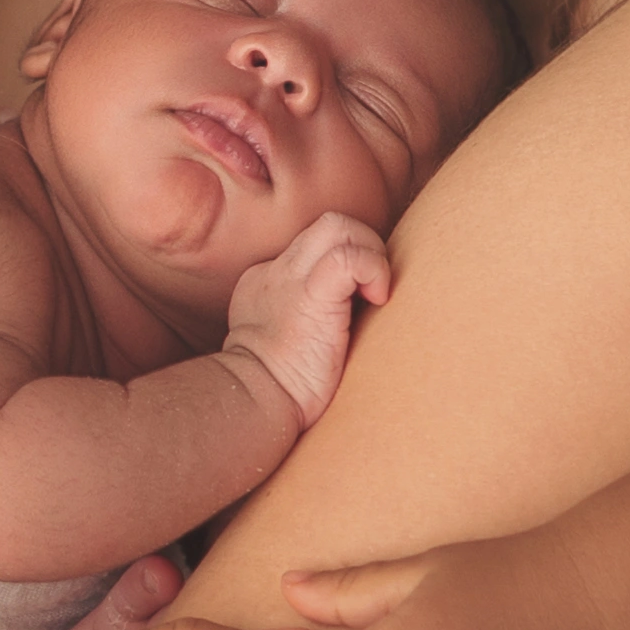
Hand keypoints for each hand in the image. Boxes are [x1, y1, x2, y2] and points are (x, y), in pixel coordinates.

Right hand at [223, 212, 394, 430]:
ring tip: (374, 294)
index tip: (361, 300)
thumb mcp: (283, 341)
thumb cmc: (276, 390)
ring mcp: (290, 279)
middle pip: (328, 224)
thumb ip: (305, 319)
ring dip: (371, 252)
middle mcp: (276, 272)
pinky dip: (373, 269)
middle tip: (374, 289)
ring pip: (337, 225)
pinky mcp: (311, 296)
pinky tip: (377, 299)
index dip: (350, 262)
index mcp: (267, 282)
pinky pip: (348, 257)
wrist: (252, 404)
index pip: (317, 246)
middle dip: (364, 244)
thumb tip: (346, 318)